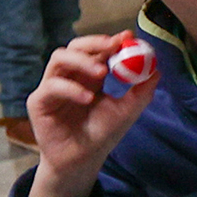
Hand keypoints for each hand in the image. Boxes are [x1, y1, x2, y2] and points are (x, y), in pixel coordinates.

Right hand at [23, 32, 156, 196]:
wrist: (83, 160)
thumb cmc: (102, 133)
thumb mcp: (127, 110)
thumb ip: (141, 90)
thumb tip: (156, 69)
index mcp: (90, 74)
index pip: (97, 50)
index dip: (111, 41)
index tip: (127, 36)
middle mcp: (70, 76)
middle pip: (75, 47)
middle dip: (95, 43)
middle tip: (112, 46)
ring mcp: (53, 86)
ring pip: (59, 59)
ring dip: (82, 61)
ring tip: (102, 72)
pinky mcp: (39, 101)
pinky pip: (51, 86)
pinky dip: (71, 89)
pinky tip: (87, 99)